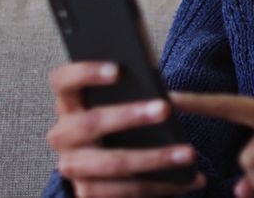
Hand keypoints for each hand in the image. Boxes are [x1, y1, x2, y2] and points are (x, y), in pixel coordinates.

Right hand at [46, 62, 204, 196]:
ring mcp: (72, 168)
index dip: (86, 72)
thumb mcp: (117, 104)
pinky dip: (162, 185)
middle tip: (165, 108)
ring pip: (113, 163)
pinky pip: (126, 191)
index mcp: (68, 104)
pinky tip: (190, 178)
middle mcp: (63, 136)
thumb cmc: (118, 123)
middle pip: (91, 123)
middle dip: (130, 116)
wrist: (101, 170)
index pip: (63, 81)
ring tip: (189, 153)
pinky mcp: (87, 194)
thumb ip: (130, 91)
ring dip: (155, 158)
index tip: (118, 69)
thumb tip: (160, 86)